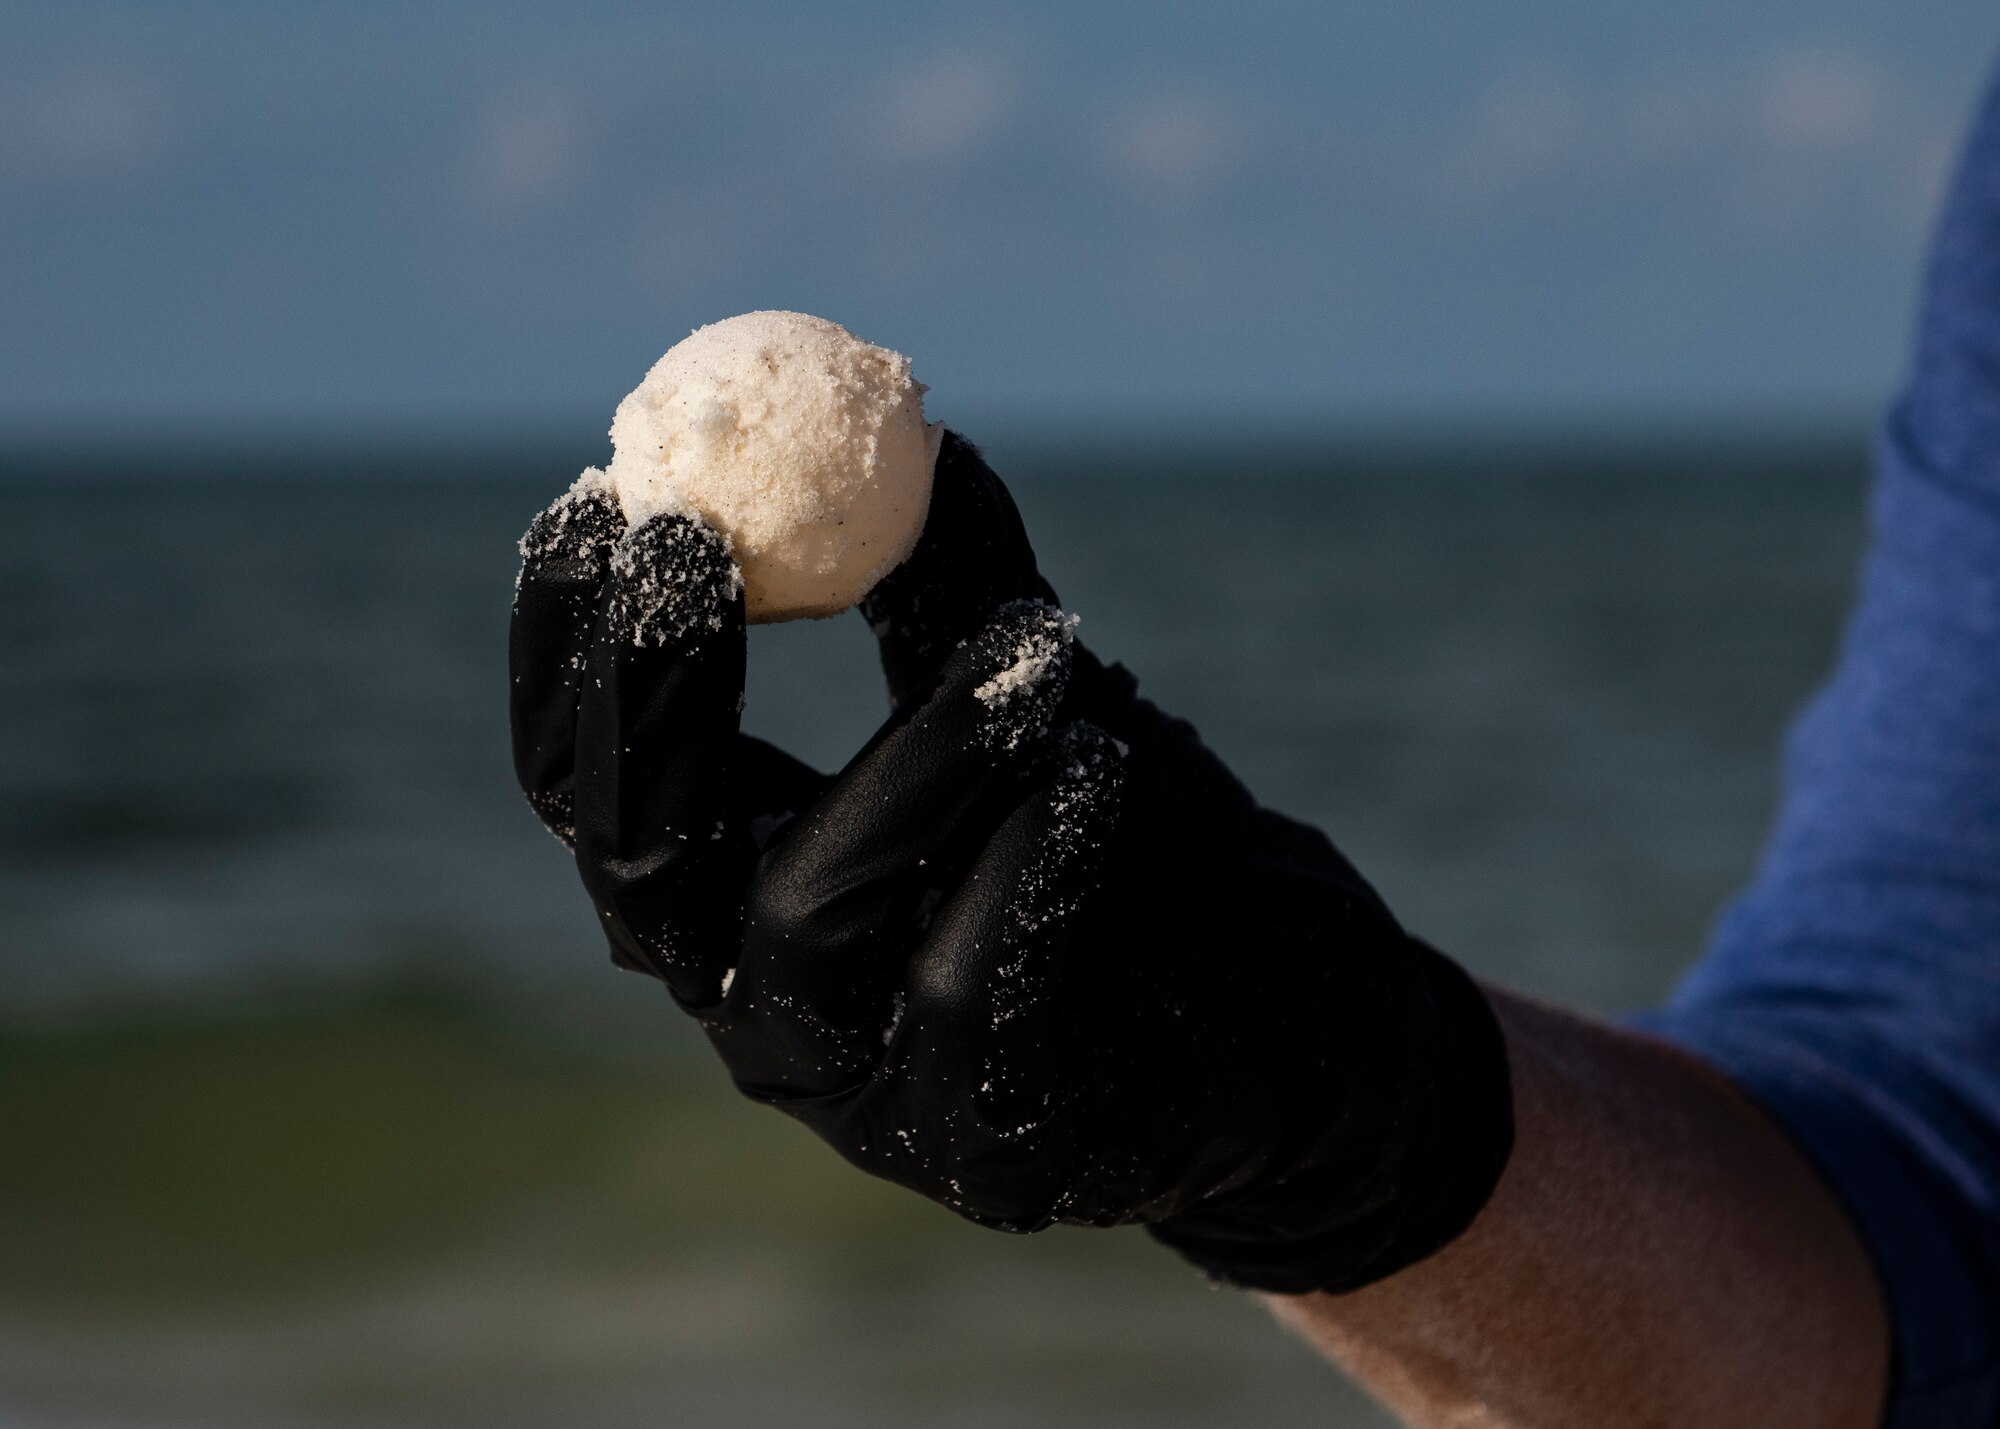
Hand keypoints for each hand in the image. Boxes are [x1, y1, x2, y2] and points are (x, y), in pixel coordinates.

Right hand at [508, 433, 1512, 1292]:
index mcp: (740, 882)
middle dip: (649, 694)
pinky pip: (967, 999)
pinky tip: (1091, 770)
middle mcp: (760, 991)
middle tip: (693, 539)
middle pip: (637, 857)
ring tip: (1030, 648)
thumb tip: (919, 428)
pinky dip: (1021, 871)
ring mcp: (857, 1089)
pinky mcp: (979, 1154)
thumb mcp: (1046, 698)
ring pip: (811, 910)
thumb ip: (962, 591)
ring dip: (912, 758)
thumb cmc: (1148, 853)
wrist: (1307, 1020)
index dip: (571, 649)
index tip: (603, 495)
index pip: (593, 780)